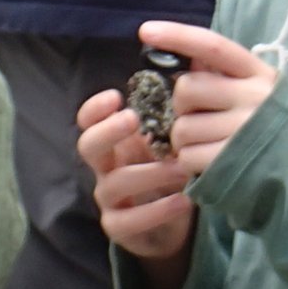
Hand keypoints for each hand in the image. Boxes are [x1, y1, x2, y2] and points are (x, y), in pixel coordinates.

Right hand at [76, 87, 195, 261]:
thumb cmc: (171, 169)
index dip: (95, 108)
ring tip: (181, 166)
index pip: (88, 120)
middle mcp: (106, 167)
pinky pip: (129, 220)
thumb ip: (179, 107)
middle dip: (107, 131)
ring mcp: (110, 199)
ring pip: (113, 183)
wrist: (176, 221)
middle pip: (87, 146)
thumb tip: (200, 61)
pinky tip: (184, 200)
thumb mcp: (173, 139)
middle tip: (133, 118)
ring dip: (149, 172)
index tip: (115, 95)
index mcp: (116, 141)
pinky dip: (158, 210)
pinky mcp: (121, 228)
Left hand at [141, 21, 276, 183]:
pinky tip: (207, 162)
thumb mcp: (255, 90)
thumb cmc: (265, 125)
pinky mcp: (231, 162)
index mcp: (258, 74)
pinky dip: (189, 161)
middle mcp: (255, 97)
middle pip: (186, 89)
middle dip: (181, 106)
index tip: (146, 31)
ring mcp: (244, 131)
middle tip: (196, 117)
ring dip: (183, 139)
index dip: (178, 36)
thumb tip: (182, 55)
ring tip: (205, 143)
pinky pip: (187, 156)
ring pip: (182, 127)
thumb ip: (222, 73)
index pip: (213, 47)